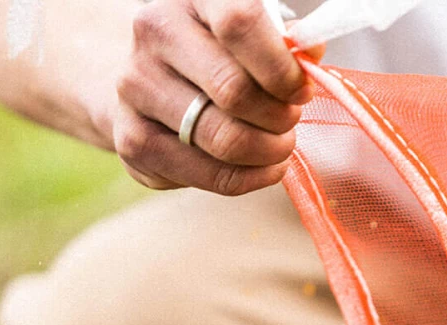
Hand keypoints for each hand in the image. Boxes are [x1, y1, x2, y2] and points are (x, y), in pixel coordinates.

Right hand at [114, 0, 322, 194]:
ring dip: (269, 152)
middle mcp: (154, 33)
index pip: (241, 22)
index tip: (301, 91)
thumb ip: (282, 40)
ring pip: (225, 140)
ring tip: (279, 147)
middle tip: (290, 122)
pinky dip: (250, 179)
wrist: (146, 84)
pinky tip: (262, 168)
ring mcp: (136, 88)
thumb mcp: (246, 34)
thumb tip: (311, 51)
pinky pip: (211, 176)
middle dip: (279, 118)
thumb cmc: (214, 55)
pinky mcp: (134, 141)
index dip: (282, 67)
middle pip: (234, 91)